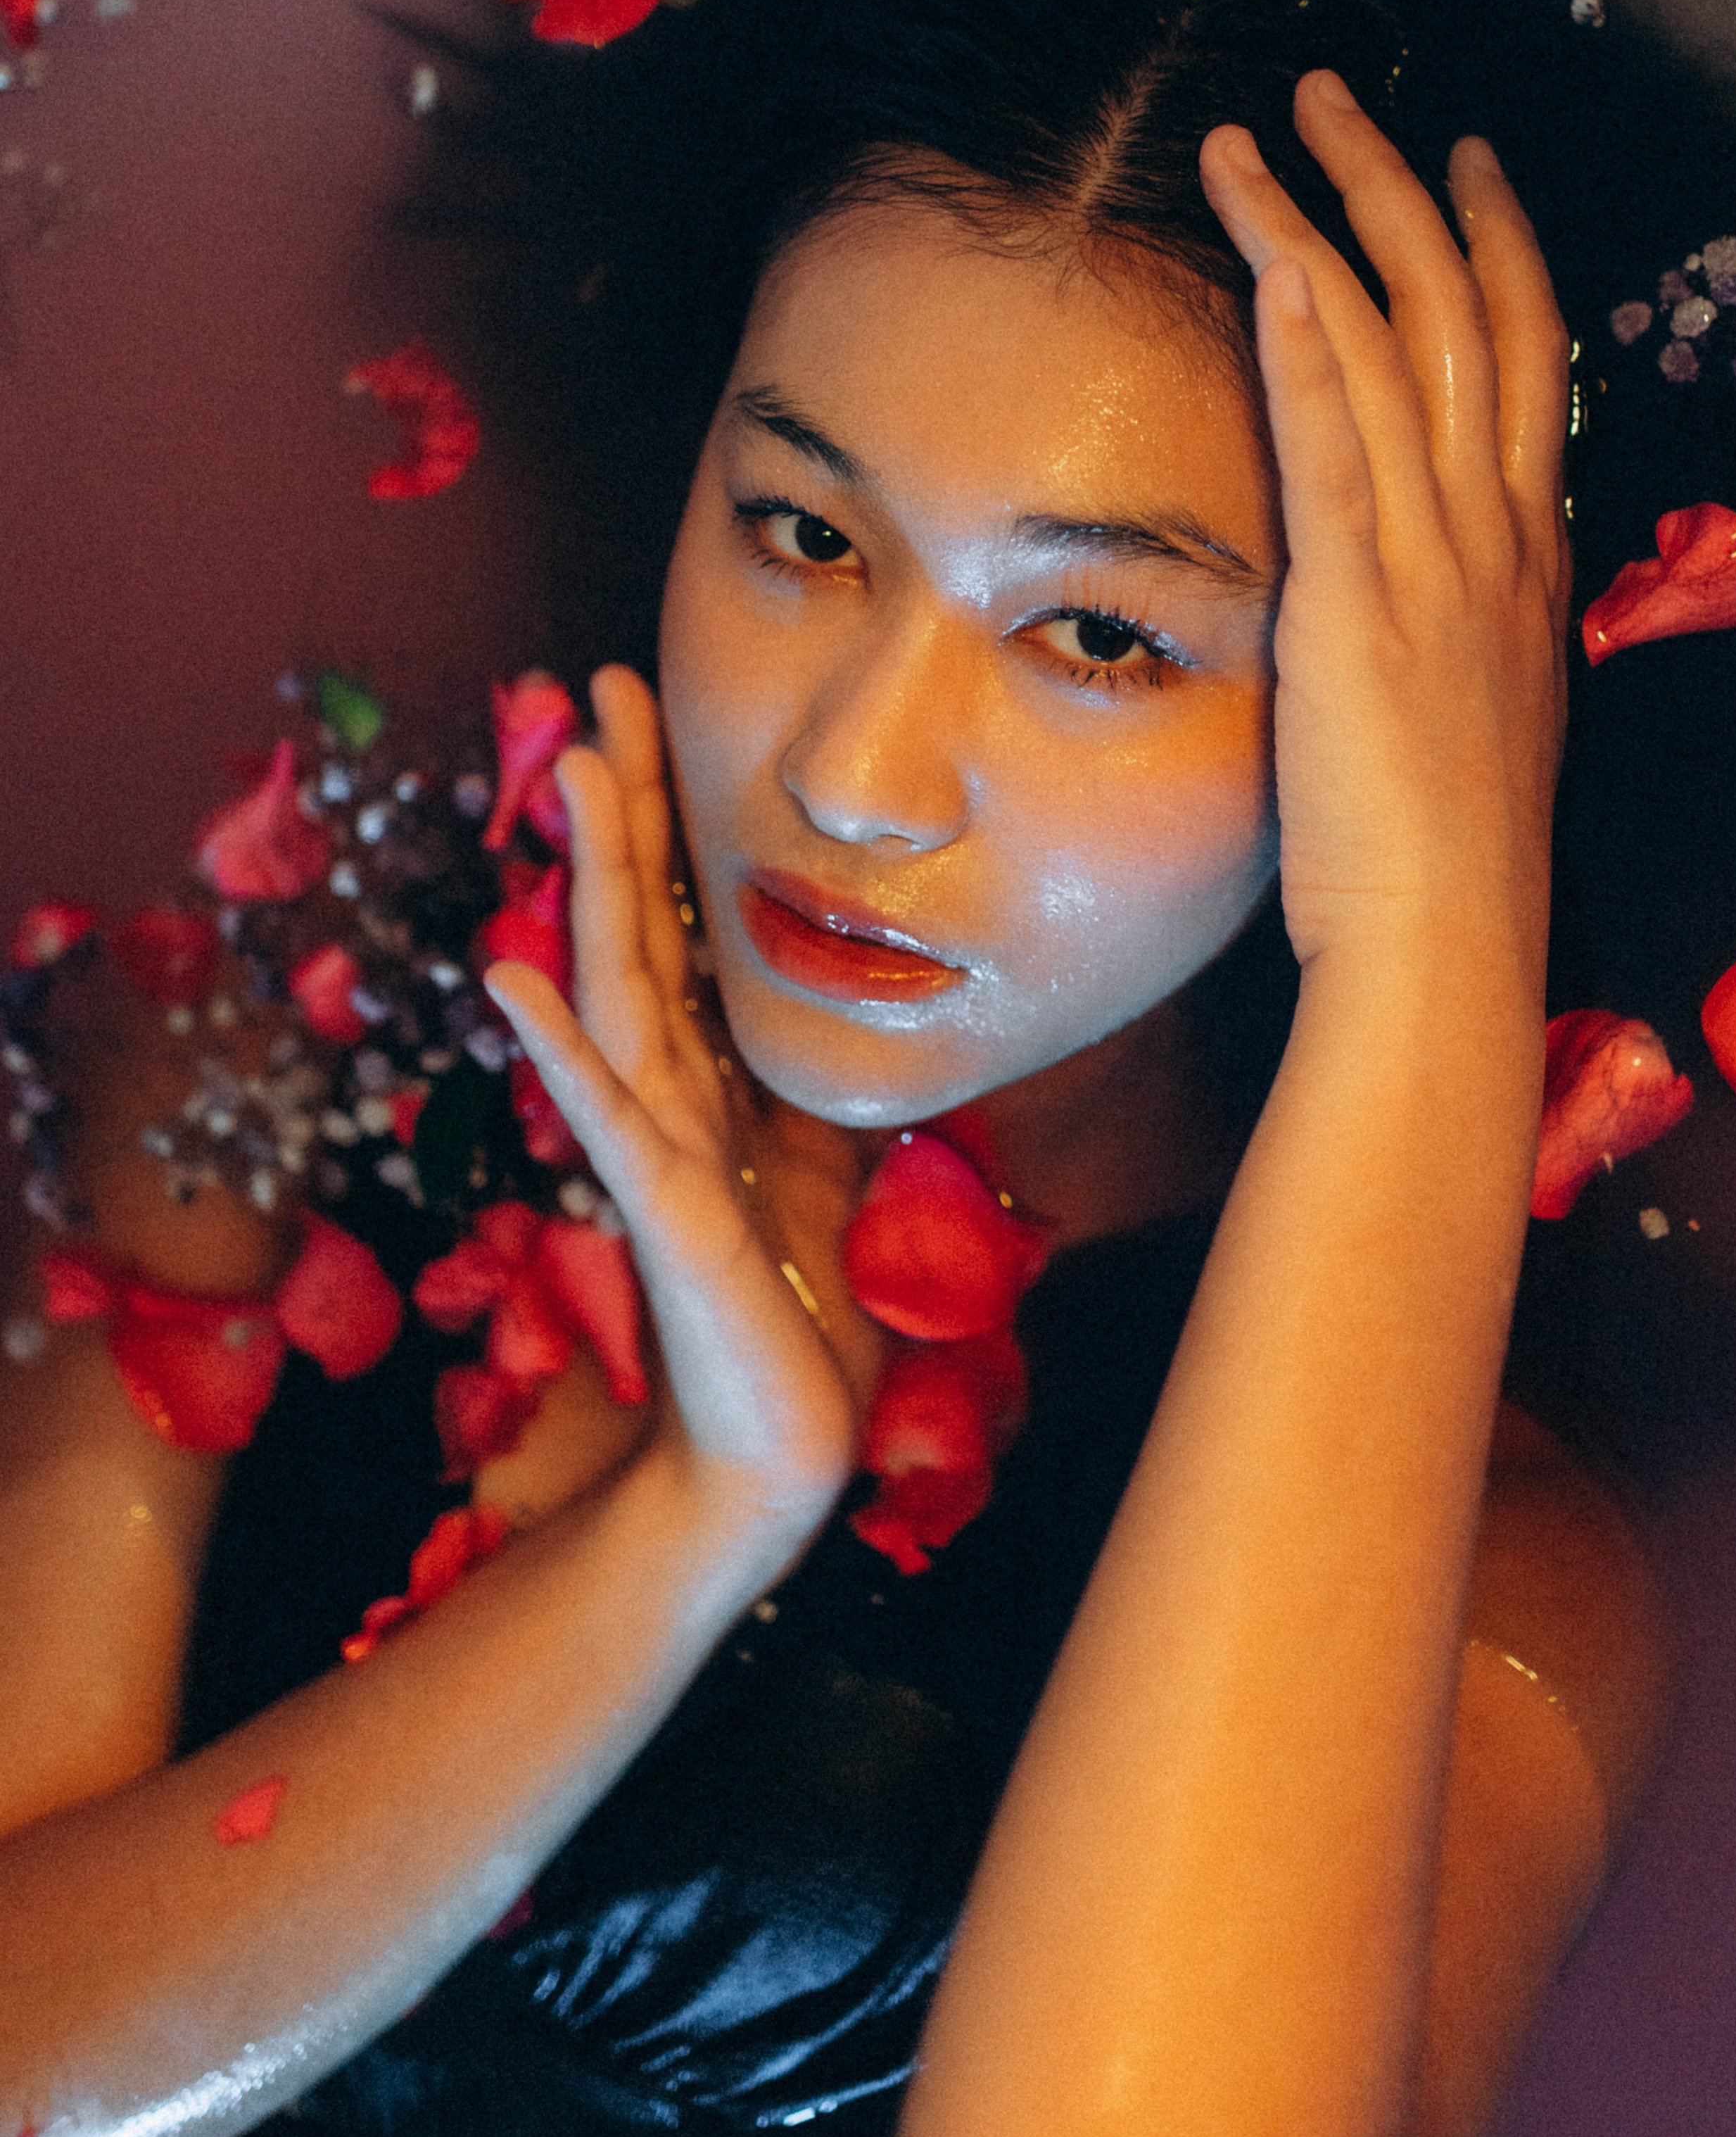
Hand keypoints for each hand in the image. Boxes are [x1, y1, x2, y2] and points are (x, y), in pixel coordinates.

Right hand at [483, 667, 861, 1566]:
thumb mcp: (819, 1172)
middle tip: (596, 684)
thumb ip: (799, 1088)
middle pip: (635, 927)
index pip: (676, 932)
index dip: (661, 825)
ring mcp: (654, 1154)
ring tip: (565, 768)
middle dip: (620, 806)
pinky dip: (560, 1046)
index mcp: (704, 1088)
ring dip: (591, 877)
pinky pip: (608, 1118)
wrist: (776, 1452)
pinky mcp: (663, 1218)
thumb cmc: (792, 1318)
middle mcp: (665, 1101)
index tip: (647, 717)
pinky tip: (515, 973)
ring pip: (616, 990)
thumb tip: (816, 1003)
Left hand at [1199, 72, 1570, 988]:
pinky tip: (1266, 257)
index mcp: (1526, 553)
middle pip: (1464, 309)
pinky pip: (1336, 442)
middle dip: (1403, 184)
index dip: (1491, 245)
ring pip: (1388, 343)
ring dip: (1324, 220)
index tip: (1459, 167)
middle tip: (1337, 95)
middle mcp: (1494, 529)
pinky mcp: (1356, 600)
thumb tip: (1415, 589)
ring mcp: (1431, 558)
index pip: (1519, 355)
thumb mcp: (1472, 706)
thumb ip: (1453, 621)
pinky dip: (1303, 343)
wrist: (1445, 936)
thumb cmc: (1444, 851)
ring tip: (1263, 129)